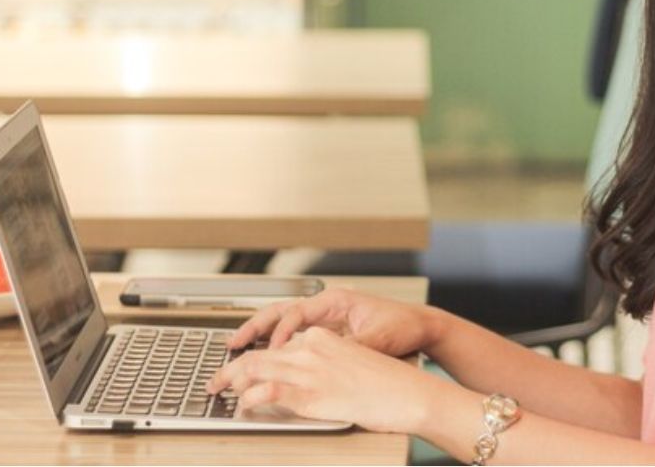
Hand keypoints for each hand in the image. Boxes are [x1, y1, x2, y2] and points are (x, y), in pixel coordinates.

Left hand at [207, 325, 452, 433]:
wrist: (410, 393)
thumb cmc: (388, 384)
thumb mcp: (353, 362)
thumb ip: (325, 364)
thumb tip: (302, 376)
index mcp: (322, 337)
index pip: (276, 343)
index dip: (251, 355)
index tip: (237, 366)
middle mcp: (313, 348)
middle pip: (260, 354)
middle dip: (231, 368)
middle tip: (215, 381)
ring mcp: (312, 371)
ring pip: (258, 369)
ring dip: (232, 380)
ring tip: (218, 390)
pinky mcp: (314, 395)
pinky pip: (272, 392)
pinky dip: (252, 396)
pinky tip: (244, 403)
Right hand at [228, 288, 442, 357]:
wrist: (420, 327)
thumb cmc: (403, 325)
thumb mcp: (378, 338)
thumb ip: (353, 346)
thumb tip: (329, 355)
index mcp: (336, 300)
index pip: (297, 313)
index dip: (282, 333)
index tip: (274, 351)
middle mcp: (327, 305)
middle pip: (282, 311)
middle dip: (256, 326)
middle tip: (234, 342)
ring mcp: (326, 316)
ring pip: (285, 320)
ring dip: (262, 332)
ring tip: (238, 345)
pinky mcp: (329, 330)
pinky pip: (296, 333)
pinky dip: (277, 342)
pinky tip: (267, 355)